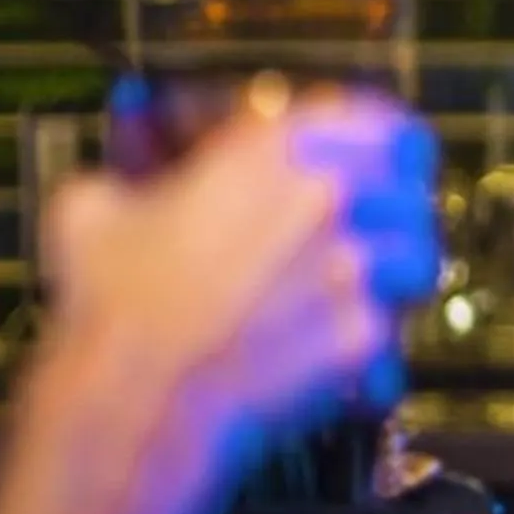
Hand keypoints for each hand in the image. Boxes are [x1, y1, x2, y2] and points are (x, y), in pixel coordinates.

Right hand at [39, 88, 440, 449]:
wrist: (134, 394)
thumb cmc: (113, 303)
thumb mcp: (95, 209)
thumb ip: (125, 175)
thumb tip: (122, 173)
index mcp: (275, 149)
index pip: (377, 119)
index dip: (384, 138)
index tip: (383, 152)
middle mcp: (328, 199)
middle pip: (413, 182)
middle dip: (402, 199)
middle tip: (383, 219)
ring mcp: (353, 269)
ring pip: (419, 254)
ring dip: (401, 266)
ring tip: (373, 282)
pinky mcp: (361, 335)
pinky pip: (392, 326)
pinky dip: (375, 337)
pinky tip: (340, 342)